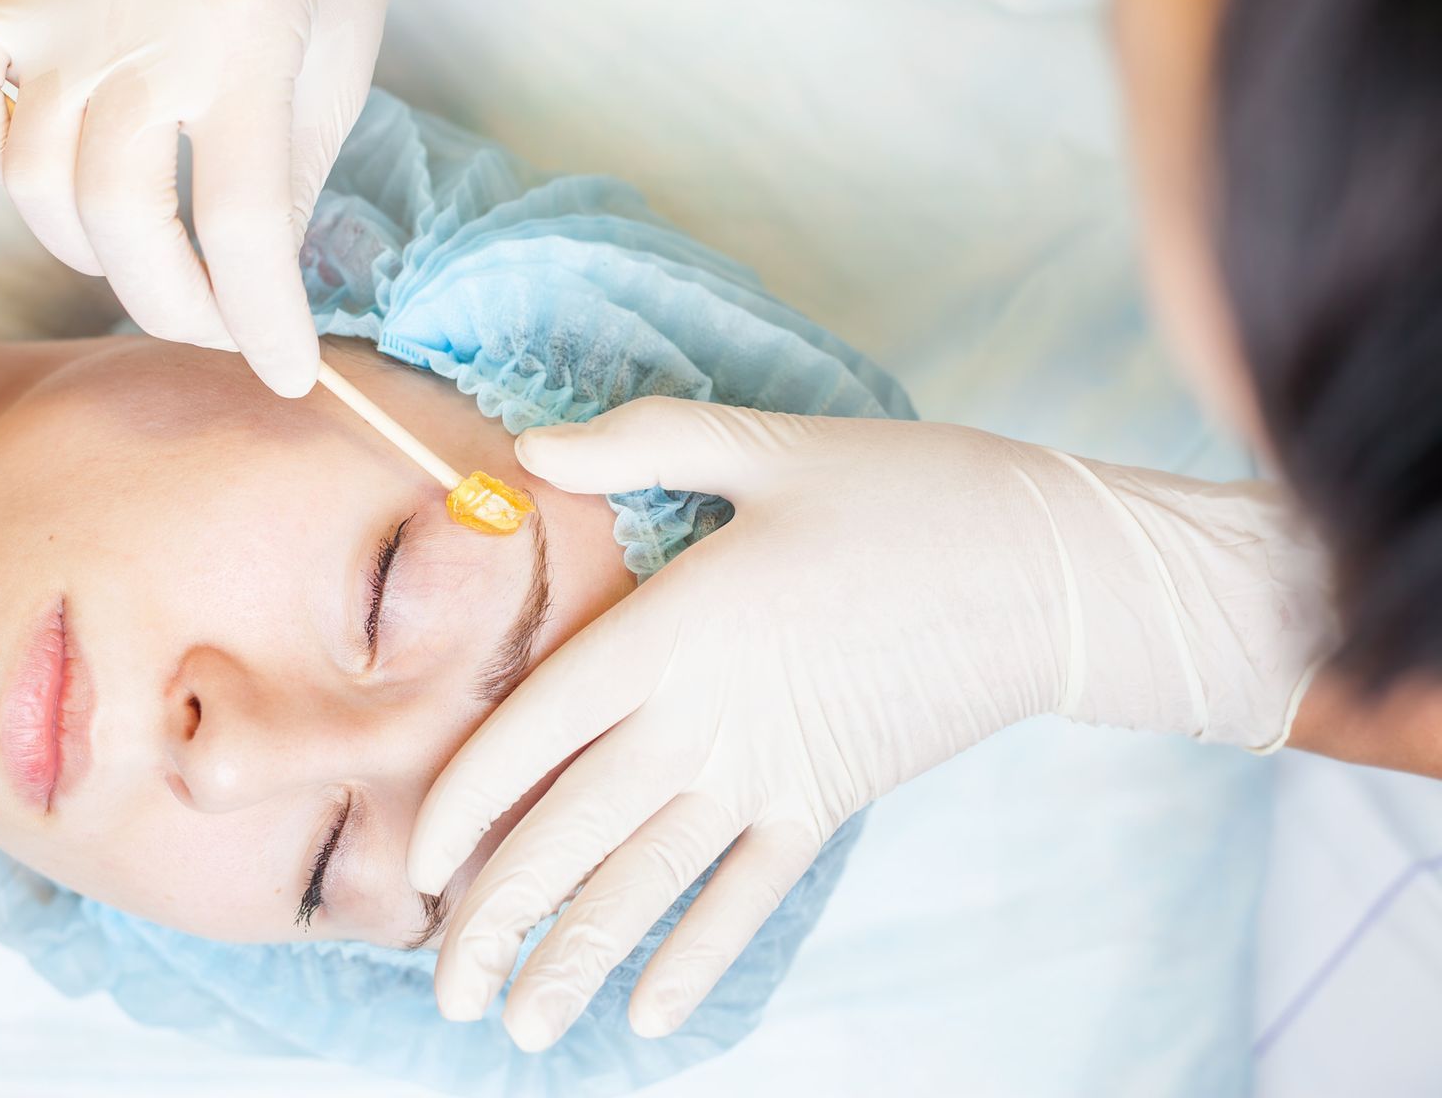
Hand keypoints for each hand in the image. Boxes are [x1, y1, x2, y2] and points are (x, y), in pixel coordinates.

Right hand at [0, 0, 453, 394]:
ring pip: (34, 178)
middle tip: (214, 324)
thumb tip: (242, 302)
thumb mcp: (334, 81)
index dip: (263, 321)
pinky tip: (47, 183)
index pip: (244, 220)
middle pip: (123, 212)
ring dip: (90, 254)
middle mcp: (148, 19)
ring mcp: (69, 2)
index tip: (286, 375)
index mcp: (252, 37)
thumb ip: (287, 193)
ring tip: (150, 257)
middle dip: (172, 305)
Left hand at [407, 398, 1327, 1049]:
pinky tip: (650, 1015)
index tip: (415, 867)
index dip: (466, 805)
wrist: (1054, 571)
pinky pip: (748, 899)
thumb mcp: (769, 445)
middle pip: (573, 833)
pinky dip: (699, 957)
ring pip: (650, 884)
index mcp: (674, 630)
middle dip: (499, 920)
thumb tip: (528, 445)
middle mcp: (706, 718)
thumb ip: (643, 444)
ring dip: (578, 959)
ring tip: (515, 1027)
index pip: (535, 731)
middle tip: (443, 993)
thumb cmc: (903, 491)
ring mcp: (770, 774)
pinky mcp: (829, 804)